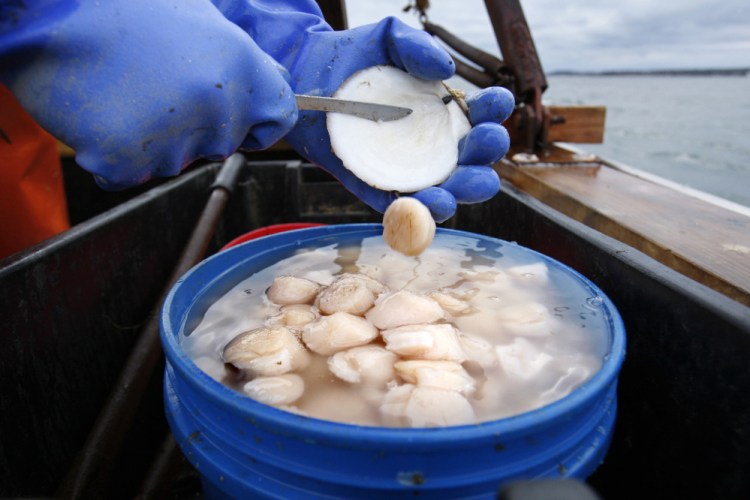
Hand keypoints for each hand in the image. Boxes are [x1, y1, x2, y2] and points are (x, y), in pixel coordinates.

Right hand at [0, 0, 296, 188]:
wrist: (50, 6)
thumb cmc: (124, 9)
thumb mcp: (202, 21)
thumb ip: (241, 66)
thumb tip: (271, 88)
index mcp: (242, 71)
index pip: (276, 120)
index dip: (255, 122)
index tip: (238, 118)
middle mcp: (217, 110)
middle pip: (220, 144)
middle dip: (194, 127)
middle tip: (156, 88)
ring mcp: (173, 140)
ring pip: (173, 160)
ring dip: (151, 138)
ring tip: (124, 90)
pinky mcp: (127, 161)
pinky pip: (130, 172)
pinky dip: (114, 152)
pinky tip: (101, 112)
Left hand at [245, 13, 512, 221]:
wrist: (304, 77)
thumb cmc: (352, 58)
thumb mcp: (387, 39)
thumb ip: (416, 46)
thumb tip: (446, 69)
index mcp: (443, 110)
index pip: (479, 115)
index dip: (493, 111)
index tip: (494, 103)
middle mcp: (430, 144)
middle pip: (471, 161)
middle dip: (484, 156)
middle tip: (485, 142)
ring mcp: (405, 170)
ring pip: (444, 192)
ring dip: (457, 195)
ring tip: (455, 189)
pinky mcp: (376, 189)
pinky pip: (400, 209)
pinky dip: (415, 214)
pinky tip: (425, 207)